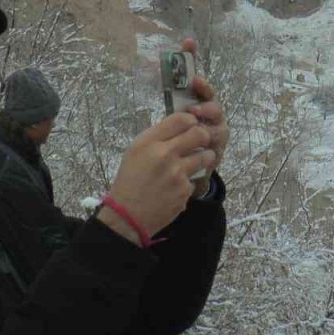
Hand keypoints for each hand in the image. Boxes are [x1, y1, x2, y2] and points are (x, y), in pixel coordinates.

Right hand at [100, 111, 214, 244]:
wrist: (127, 215)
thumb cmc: (130, 180)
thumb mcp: (135, 150)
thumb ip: (157, 137)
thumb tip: (181, 127)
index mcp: (149, 142)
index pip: (181, 119)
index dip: (190, 120)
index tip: (190, 126)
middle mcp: (165, 154)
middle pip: (199, 134)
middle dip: (203, 136)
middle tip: (200, 140)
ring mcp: (177, 173)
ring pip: (206, 156)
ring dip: (204, 157)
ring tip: (196, 161)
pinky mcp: (185, 190)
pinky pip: (195, 178)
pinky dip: (189, 181)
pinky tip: (176, 186)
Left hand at [179, 37, 229, 197]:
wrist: (182, 175)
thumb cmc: (175, 144)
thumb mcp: (167, 121)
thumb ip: (167, 98)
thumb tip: (153, 67)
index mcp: (195, 102)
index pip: (194, 78)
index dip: (192, 58)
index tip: (187, 42)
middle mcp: (209, 114)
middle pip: (211, 97)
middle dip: (205, 89)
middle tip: (195, 84)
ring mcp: (215, 131)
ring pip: (218, 118)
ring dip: (208, 113)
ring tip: (196, 115)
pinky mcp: (217, 150)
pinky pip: (218, 142)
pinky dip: (211, 139)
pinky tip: (204, 138)